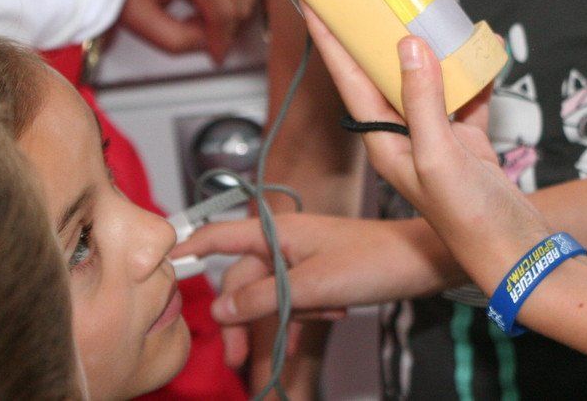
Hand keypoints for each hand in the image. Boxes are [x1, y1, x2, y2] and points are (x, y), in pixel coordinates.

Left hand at [120, 0, 255, 62]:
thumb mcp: (139, 16)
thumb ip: (176, 41)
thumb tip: (209, 43)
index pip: (225, 14)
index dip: (221, 42)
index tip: (216, 56)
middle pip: (241, 4)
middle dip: (220, 23)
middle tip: (190, 23)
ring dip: (227, 7)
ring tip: (194, 5)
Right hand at [172, 213, 458, 357]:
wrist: (422, 262)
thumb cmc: (374, 261)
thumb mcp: (313, 285)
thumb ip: (265, 297)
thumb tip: (221, 308)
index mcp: (277, 230)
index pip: (220, 236)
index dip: (190, 249)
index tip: (163, 266)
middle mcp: (285, 239)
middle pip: (242, 279)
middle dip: (239, 317)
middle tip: (236, 357)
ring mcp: (304, 255)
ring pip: (270, 292)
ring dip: (276, 319)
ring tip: (285, 347)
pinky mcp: (322, 270)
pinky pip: (296, 295)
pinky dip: (304, 312)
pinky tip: (330, 316)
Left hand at [302, 5, 550, 291]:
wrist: (513, 248)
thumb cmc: (467, 216)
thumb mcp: (438, 156)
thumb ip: (422, 100)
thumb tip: (409, 45)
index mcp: (383, 138)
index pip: (347, 76)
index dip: (327, 38)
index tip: (311, 0)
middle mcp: (403, 132)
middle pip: (382, 70)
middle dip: (373, 31)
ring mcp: (436, 134)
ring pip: (426, 77)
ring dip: (429, 46)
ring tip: (425, 8)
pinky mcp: (467, 138)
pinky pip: (466, 92)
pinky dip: (474, 70)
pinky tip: (483, 46)